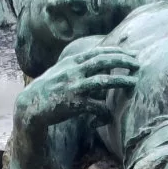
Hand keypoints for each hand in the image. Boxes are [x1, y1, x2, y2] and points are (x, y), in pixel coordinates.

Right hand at [16, 45, 138, 129]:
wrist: (30, 105)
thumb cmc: (48, 88)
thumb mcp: (60, 70)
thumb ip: (77, 65)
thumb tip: (97, 60)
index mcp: (71, 62)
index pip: (98, 51)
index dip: (117, 51)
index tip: (131, 53)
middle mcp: (73, 71)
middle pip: (103, 61)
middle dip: (123, 60)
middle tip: (138, 63)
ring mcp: (74, 86)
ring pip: (104, 81)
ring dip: (121, 80)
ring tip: (134, 82)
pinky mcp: (74, 104)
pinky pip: (96, 106)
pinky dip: (105, 112)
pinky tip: (109, 117)